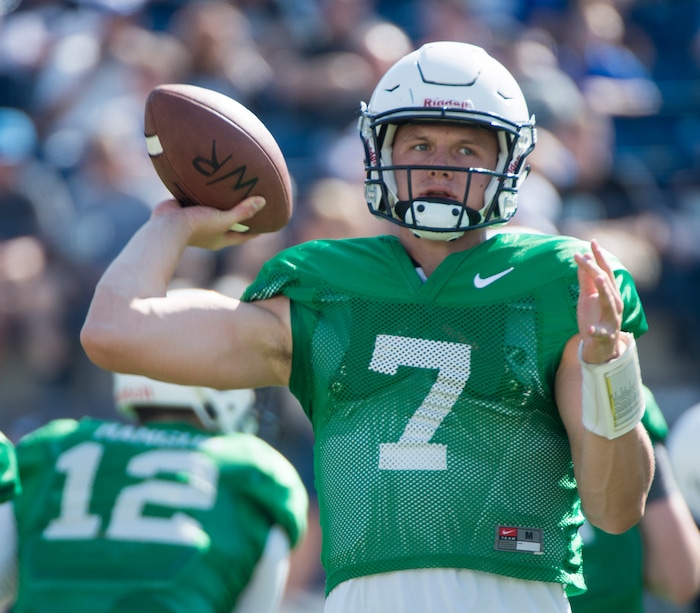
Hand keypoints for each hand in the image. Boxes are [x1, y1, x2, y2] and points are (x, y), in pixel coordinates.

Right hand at [152, 196, 266, 249]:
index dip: (255, 231)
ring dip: (222, 204)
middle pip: (230, 224)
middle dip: (240, 216)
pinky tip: (209, 183)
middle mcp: (210, 232)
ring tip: (232, 190)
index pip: (243, 236)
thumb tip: (263, 202)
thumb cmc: (197, 227)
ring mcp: (197, 223)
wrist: (166, 226)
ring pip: (214, 212)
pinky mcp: (186, 212)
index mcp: (221, 239)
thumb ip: (242, 212)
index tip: (267, 224)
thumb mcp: (223, 219)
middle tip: (252, 203)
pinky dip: (205, 195)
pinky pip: (199, 202)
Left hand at [574, 239, 623, 363]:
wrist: (600, 346)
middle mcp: (615, 303)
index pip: (606, 271)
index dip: (599, 257)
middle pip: (606, 283)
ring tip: (598, 278)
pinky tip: (589, 329)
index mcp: (610, 293)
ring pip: (610, 303)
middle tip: (585, 256)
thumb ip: (585, 281)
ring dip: (604, 290)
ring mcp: (612, 319)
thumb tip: (582, 259)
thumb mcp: (587, 297)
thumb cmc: (595, 317)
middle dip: (597, 269)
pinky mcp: (605, 335)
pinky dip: (596, 331)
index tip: (592, 242)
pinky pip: (601, 332)